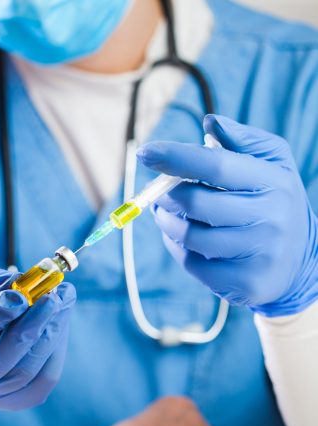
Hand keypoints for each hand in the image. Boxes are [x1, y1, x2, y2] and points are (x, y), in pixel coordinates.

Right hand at [0, 264, 75, 409]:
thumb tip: (25, 289)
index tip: (20, 295)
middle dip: (28, 330)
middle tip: (52, 299)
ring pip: (24, 375)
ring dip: (49, 336)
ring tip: (62, 302)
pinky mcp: (11, 402)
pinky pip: (41, 382)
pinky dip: (54, 351)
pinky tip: (59, 323)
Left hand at [139, 114, 317, 316]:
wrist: (301, 263)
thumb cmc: (274, 202)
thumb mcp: (272, 165)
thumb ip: (242, 140)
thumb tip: (210, 121)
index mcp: (273, 182)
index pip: (216, 165)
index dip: (176, 157)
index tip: (146, 152)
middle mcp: (270, 218)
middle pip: (196, 202)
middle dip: (166, 195)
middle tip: (158, 192)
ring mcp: (258, 253)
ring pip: (189, 235)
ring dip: (166, 222)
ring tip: (167, 214)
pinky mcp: (244, 282)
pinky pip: (191, 263)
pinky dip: (177, 248)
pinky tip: (184, 239)